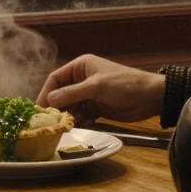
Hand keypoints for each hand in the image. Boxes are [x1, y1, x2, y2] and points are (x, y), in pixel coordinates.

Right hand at [36, 54, 164, 125]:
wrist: (151, 98)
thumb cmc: (125, 84)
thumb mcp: (97, 86)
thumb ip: (73, 93)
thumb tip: (50, 100)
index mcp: (81, 67)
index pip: (56, 78)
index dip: (46, 92)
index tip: (39, 107)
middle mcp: (82, 80)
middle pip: (61, 94)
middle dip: (57, 107)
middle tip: (51, 121)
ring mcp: (89, 95)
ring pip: (70, 107)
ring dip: (68, 116)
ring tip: (67, 125)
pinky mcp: (97, 108)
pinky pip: (81, 115)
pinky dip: (79, 121)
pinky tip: (81, 125)